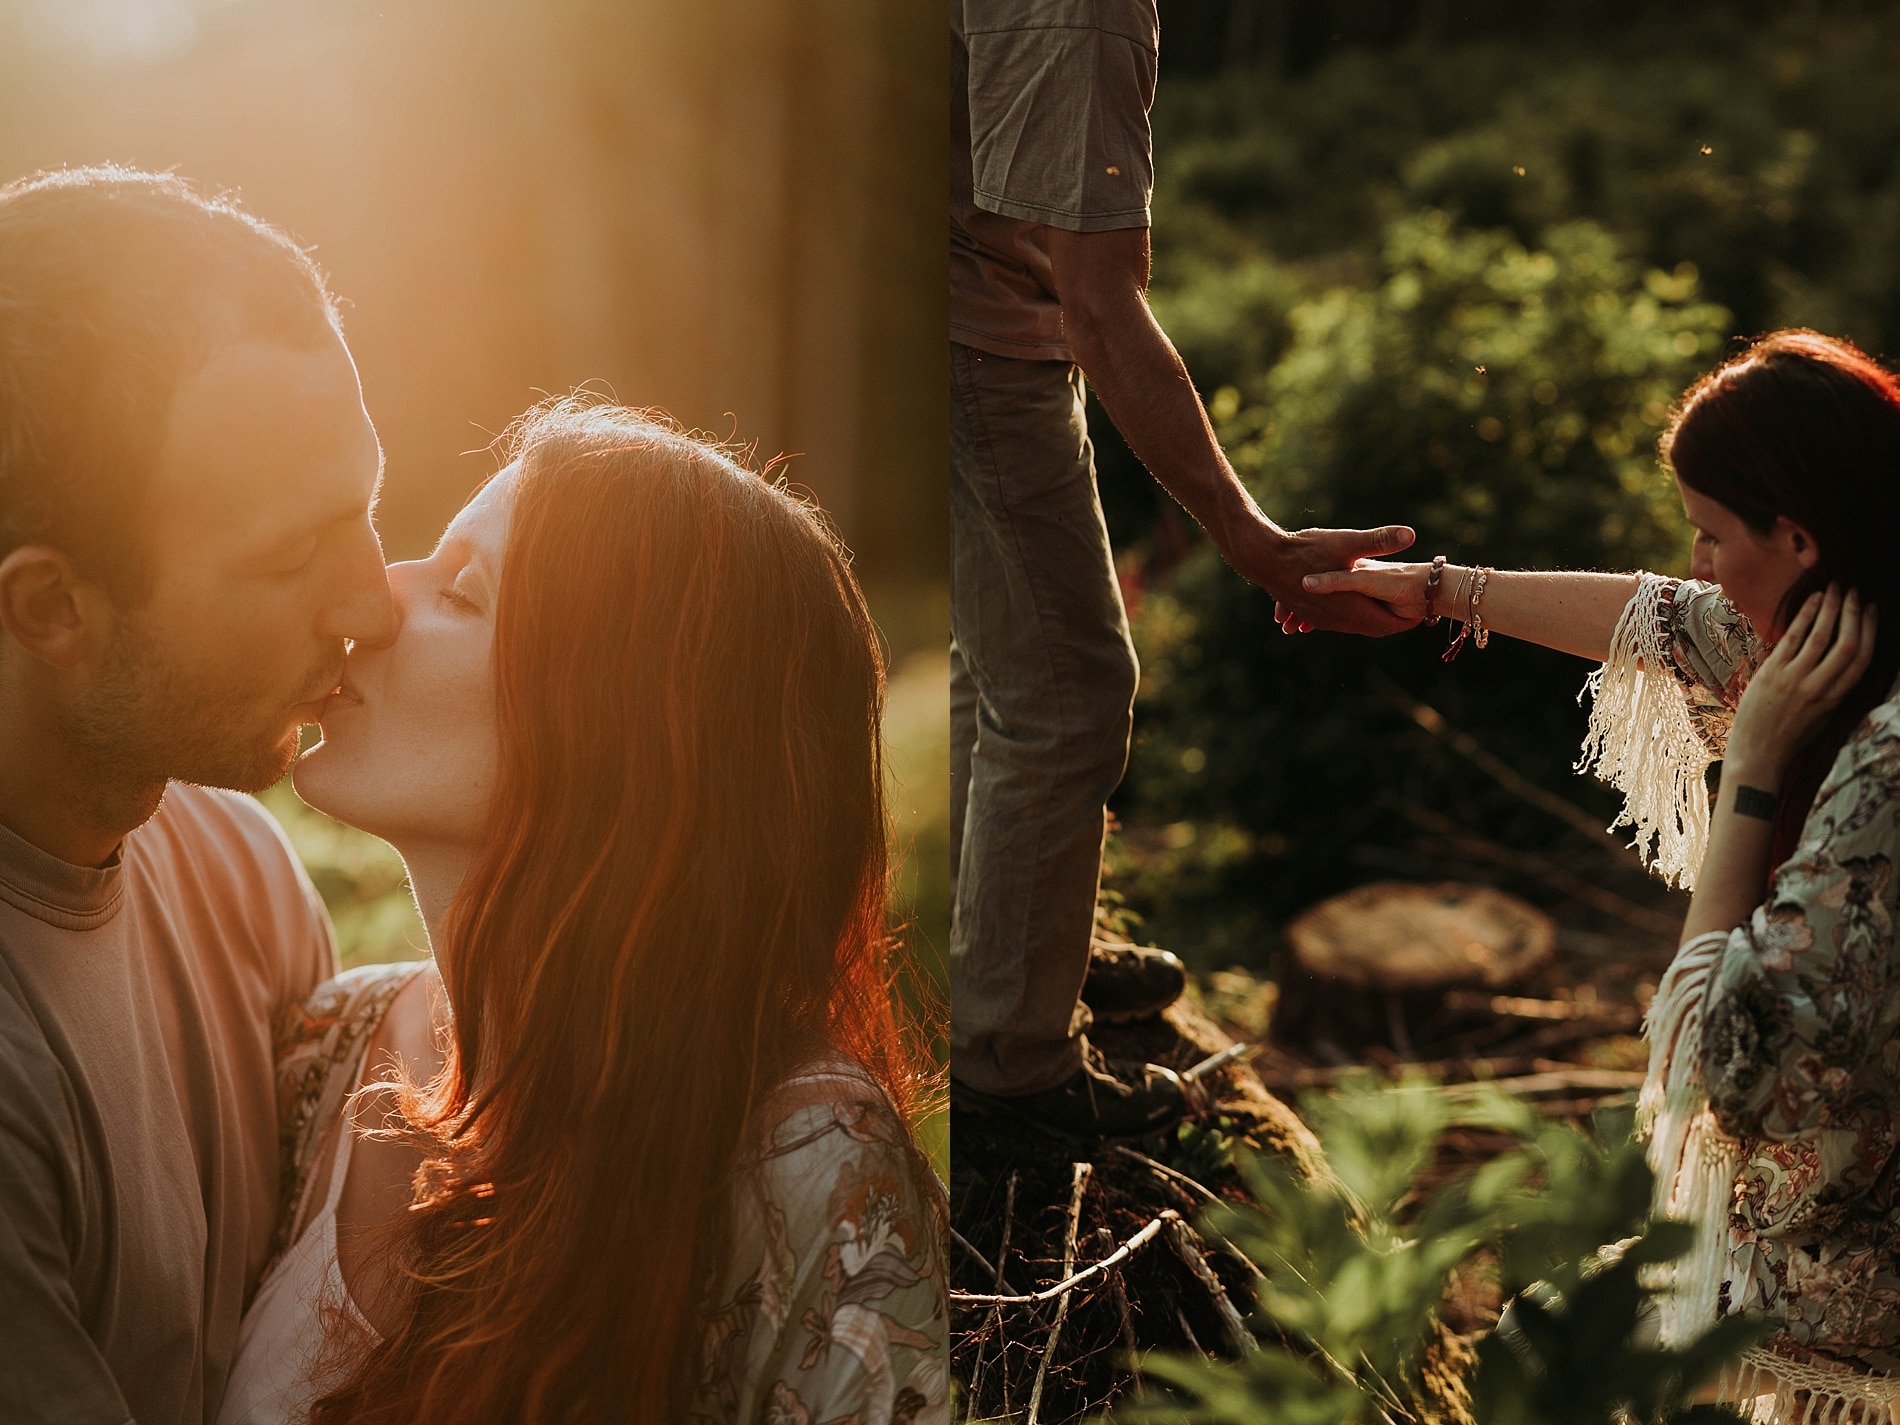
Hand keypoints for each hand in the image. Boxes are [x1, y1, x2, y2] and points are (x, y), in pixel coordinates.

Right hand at [1226, 519, 1419, 636]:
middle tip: (1412, 613)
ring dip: (1371, 620)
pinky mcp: (1310, 615)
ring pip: (1355, 627)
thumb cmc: (1306, 551)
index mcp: (1352, 606)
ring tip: (1388, 610)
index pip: (1388, 624)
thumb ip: (1379, 541)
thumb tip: (1409, 534)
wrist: (1266, 559)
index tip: (1423, 612)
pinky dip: (1350, 618)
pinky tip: (1352, 607)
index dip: (1408, 621)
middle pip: (1374, 628)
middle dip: (1393, 622)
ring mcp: (1322, 620)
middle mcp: (1338, 619)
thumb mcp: (1346, 543)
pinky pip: (1337, 623)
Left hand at [1725, 584, 1877, 786]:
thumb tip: (1842, 662)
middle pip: (1848, 643)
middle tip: (1856, 591)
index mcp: (1836, 699)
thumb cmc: (1788, 737)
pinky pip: (1793, 638)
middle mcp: (1820, 688)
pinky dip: (1805, 616)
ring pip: (1822, 636)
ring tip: (1836, 587)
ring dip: (1831, 607)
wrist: (1757, 756)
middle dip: (1854, 612)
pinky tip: (1812, 600)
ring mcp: (1795, 680)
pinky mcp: (1772, 674)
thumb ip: (1833, 690)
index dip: (1870, 630)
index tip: (1872, 610)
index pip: (1862, 658)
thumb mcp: (1822, 717)